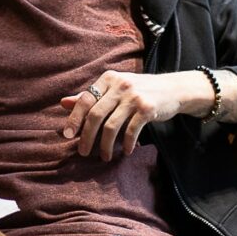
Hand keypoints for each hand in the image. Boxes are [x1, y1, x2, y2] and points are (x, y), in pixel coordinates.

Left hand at [60, 70, 214, 160]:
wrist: (173, 89)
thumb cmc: (138, 91)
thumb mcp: (114, 89)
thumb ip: (90, 96)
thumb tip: (63, 103)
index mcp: (108, 78)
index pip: (85, 100)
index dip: (74, 119)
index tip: (67, 135)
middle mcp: (120, 85)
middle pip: (96, 115)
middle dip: (87, 136)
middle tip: (83, 152)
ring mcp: (134, 96)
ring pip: (111, 126)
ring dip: (105, 145)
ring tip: (104, 157)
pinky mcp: (147, 108)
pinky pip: (131, 131)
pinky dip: (126, 144)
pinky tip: (125, 151)